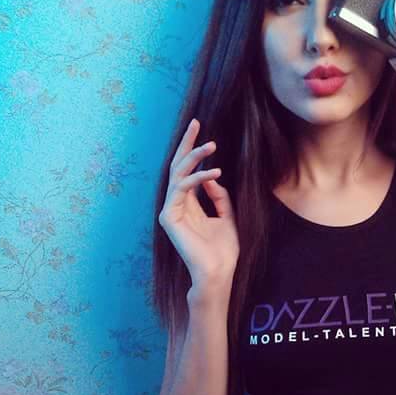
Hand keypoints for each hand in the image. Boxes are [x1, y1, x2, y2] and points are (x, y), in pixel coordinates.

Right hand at [158, 118, 239, 294]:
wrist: (219, 271)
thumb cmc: (224, 249)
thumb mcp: (227, 215)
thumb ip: (218, 196)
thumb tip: (212, 176)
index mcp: (189, 204)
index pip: (188, 171)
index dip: (193, 150)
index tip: (202, 130)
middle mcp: (177, 204)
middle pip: (178, 166)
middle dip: (187, 144)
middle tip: (196, 123)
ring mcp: (171, 210)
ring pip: (178, 174)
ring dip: (195, 156)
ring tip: (211, 145)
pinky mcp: (168, 217)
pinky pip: (181, 189)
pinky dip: (197, 178)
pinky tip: (214, 172)